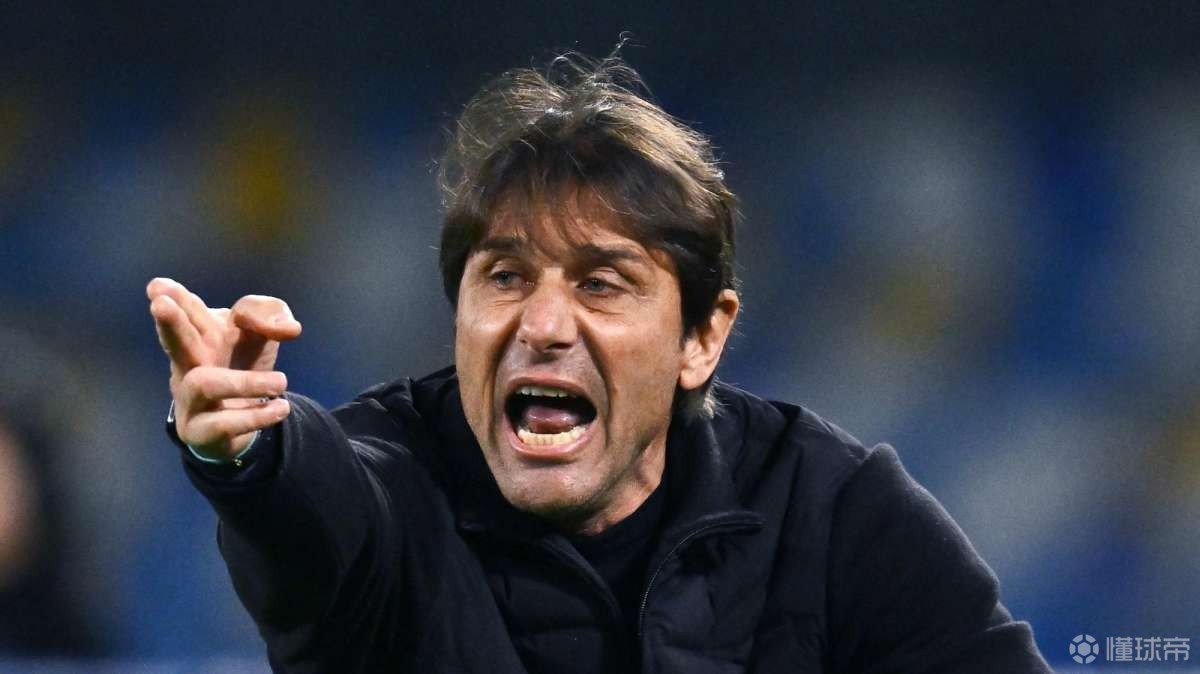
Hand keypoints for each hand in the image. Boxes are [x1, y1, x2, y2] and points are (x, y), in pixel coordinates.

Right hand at [147, 277, 301, 460]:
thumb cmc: (245, 364)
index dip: (174, 297)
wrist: (247, 419)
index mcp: (202, 335)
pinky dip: (256, 416)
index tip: (157, 286)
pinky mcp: (200, 430)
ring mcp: (189, 398)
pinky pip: (223, 424)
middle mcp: (189, 363)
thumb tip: (288, 329)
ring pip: (203, 384)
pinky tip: (280, 408)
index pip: (189, 312)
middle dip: (170, 323)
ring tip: (281, 381)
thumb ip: (271, 316)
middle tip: (160, 305)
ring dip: (245, 383)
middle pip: (176, 342)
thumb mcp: (261, 333)